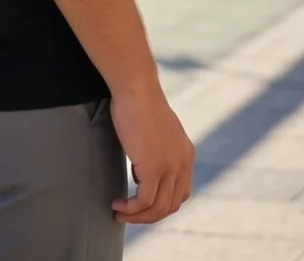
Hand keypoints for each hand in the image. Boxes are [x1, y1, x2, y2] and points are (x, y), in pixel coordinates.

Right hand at [109, 85, 194, 224]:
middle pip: (170, 205)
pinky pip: (143, 201)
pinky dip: (130, 209)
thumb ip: (155, 149)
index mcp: (186, 154)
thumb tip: (140, 169)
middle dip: (148, 215)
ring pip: (157, 208)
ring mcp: (170, 166)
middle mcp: (183, 163)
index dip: (161, 203)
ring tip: (119, 212)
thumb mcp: (155, 130)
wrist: (136, 87)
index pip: (180, 193)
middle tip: (127, 213)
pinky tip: (117, 204)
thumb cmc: (138, 102)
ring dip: (137, 216)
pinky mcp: (154, 167)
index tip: (141, 202)